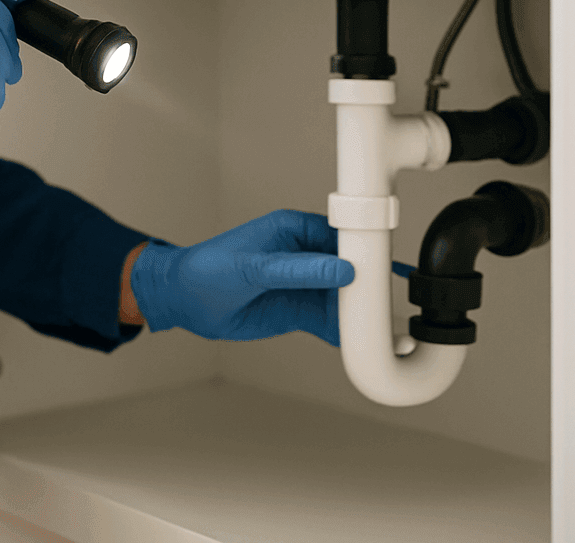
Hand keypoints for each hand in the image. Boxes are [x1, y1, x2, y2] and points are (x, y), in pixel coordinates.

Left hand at [130, 209, 370, 345]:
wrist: (183, 301)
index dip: (366, 252)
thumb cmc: (208, 269)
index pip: (342, 237)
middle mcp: (304, 256)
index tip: (387, 269)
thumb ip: (299, 271)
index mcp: (294, 230)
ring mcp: (304, 285)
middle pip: (350, 270)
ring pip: (344, 298)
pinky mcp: (299, 311)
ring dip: (361, 313)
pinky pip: (330, 320)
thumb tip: (343, 270)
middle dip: (370, 286)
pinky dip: (346, 332)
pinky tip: (361, 343)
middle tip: (391, 304)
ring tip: (385, 330)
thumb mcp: (254, 267)